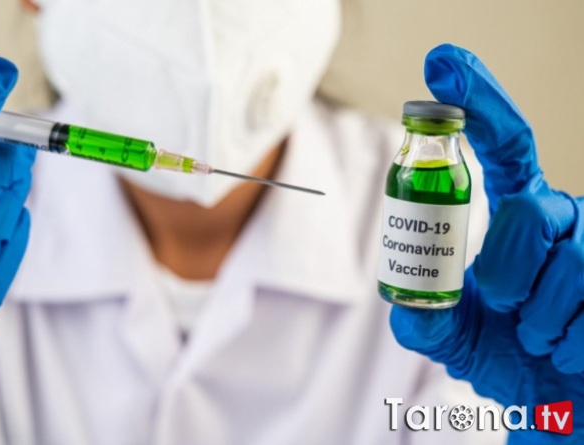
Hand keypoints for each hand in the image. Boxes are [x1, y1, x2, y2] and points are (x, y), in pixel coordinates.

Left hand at [390, 44, 583, 442]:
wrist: (562, 410)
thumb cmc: (512, 365)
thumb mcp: (454, 340)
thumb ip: (426, 317)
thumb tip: (409, 300)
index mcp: (518, 220)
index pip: (505, 147)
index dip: (478, 101)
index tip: (441, 63)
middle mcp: (564, 220)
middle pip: (532, 208)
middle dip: (505, 271)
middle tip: (502, 310)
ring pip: (573, 256)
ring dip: (541, 316)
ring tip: (540, 338)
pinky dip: (571, 340)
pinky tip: (571, 353)